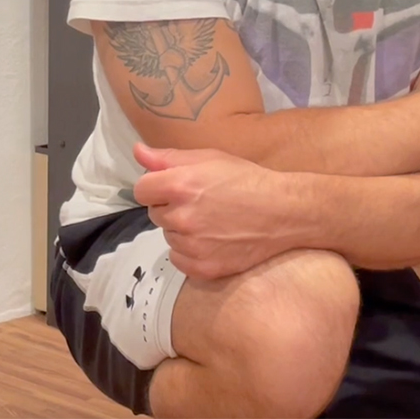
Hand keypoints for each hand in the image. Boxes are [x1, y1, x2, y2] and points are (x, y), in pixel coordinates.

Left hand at [133, 143, 299, 280]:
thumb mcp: (210, 158)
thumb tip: (137, 151)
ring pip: (168, 235)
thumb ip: (168, 157)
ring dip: (182, 228)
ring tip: (211, 220)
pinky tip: (212, 239)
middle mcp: (181, 216)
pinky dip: (190, 250)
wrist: (282, 211)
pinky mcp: (202, 268)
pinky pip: (179, 258)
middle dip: (171, 206)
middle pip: (154, 213)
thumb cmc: (246, 178)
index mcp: (180, 185)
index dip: (156, 186)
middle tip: (201, 201)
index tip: (175, 185)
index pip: (141, 189)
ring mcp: (191, 245)